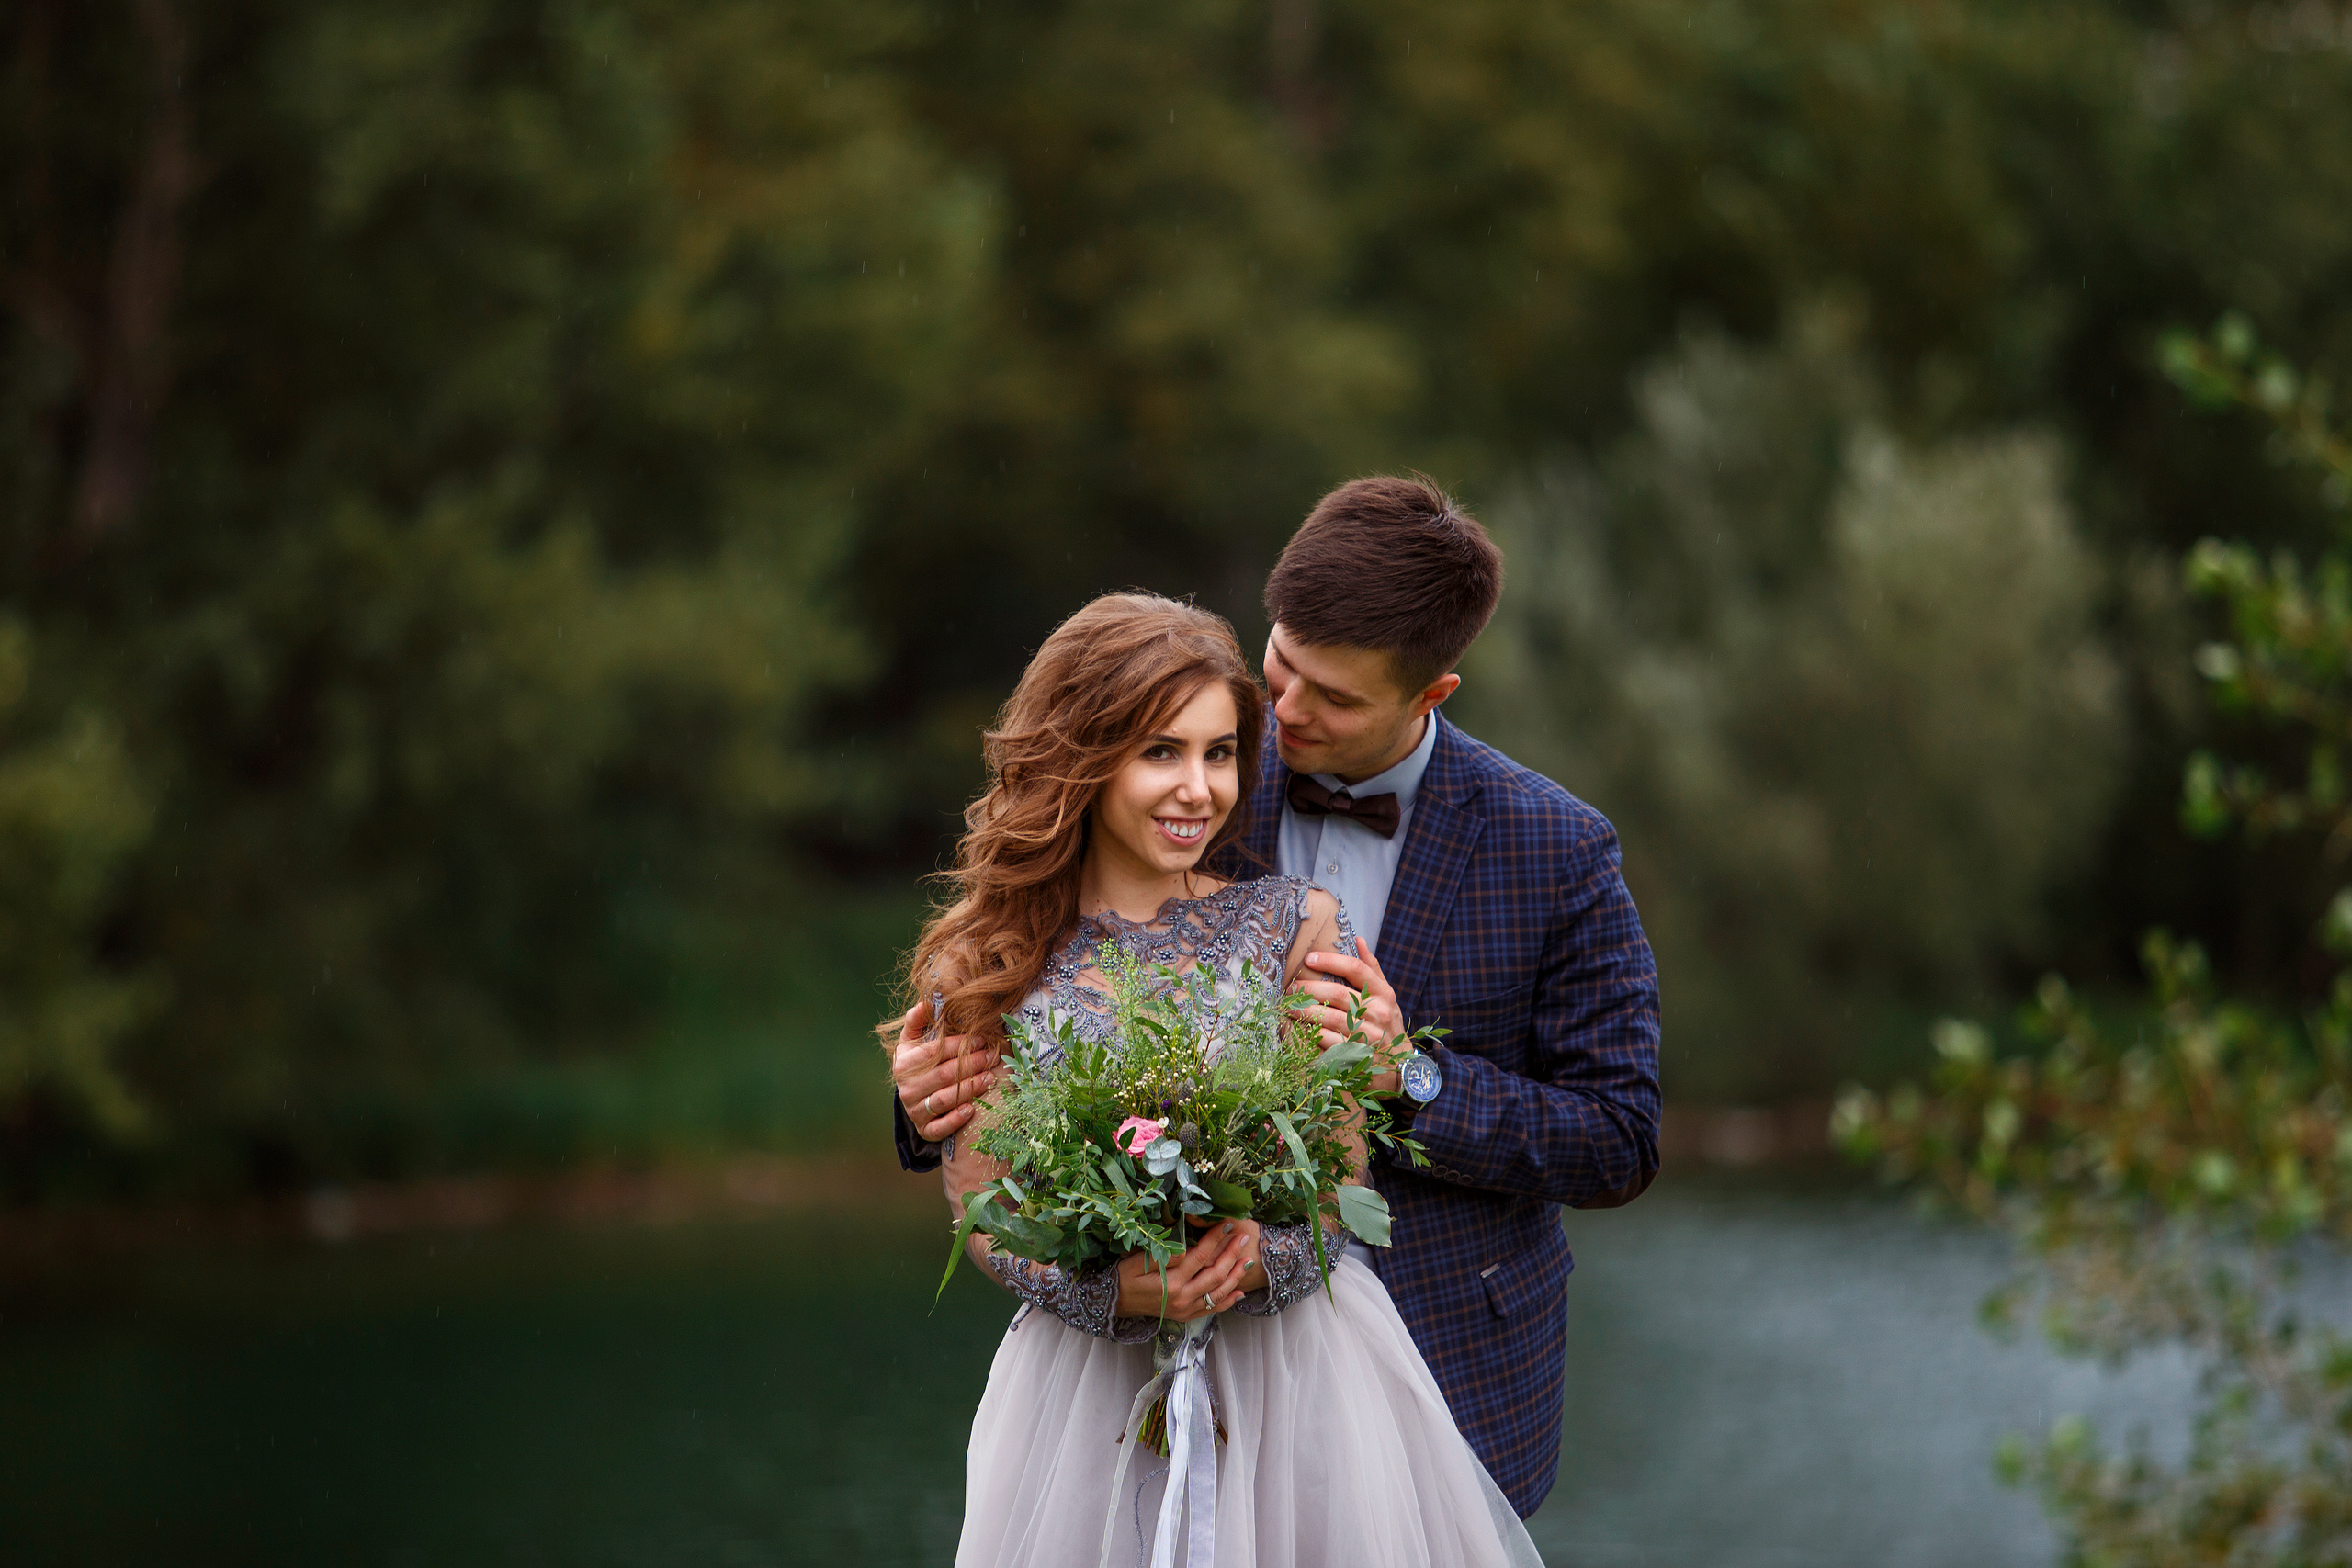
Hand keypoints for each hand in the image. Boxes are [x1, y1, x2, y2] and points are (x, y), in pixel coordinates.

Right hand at [893, 998, 999, 1142]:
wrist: (914, 1096)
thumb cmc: (920, 1062)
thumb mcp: (914, 1040)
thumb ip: (917, 1021)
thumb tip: (925, 1003)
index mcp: (904, 1064)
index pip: (934, 1052)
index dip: (960, 1045)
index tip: (982, 1039)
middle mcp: (906, 1089)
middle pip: (943, 1075)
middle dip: (972, 1064)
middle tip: (993, 1056)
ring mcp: (915, 1111)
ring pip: (945, 1099)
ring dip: (970, 1089)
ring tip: (991, 1078)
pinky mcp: (925, 1130)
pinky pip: (939, 1128)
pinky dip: (955, 1119)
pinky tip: (972, 1109)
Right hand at [1114, 1218, 1263, 1320]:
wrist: (1114, 1302)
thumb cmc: (1124, 1277)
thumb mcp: (1137, 1262)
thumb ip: (1163, 1257)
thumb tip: (1185, 1250)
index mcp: (1171, 1282)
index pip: (1200, 1256)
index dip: (1215, 1239)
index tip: (1227, 1224)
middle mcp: (1182, 1298)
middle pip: (1215, 1274)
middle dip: (1232, 1254)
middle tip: (1244, 1238)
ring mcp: (1185, 1309)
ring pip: (1218, 1294)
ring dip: (1235, 1277)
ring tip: (1248, 1261)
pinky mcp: (1185, 1316)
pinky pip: (1211, 1310)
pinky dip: (1227, 1301)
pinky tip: (1239, 1292)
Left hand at [1294, 936, 1407, 1093]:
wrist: (1399, 1069)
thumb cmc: (1387, 1027)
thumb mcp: (1386, 997)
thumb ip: (1372, 969)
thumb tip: (1357, 939)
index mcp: (1384, 994)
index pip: (1356, 969)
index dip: (1330, 961)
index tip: (1309, 958)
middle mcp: (1378, 1013)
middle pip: (1337, 993)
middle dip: (1310, 988)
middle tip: (1292, 987)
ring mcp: (1367, 1035)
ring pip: (1329, 1018)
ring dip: (1305, 1011)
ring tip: (1289, 1006)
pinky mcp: (1355, 1055)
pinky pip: (1327, 1040)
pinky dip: (1310, 1034)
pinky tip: (1298, 1029)